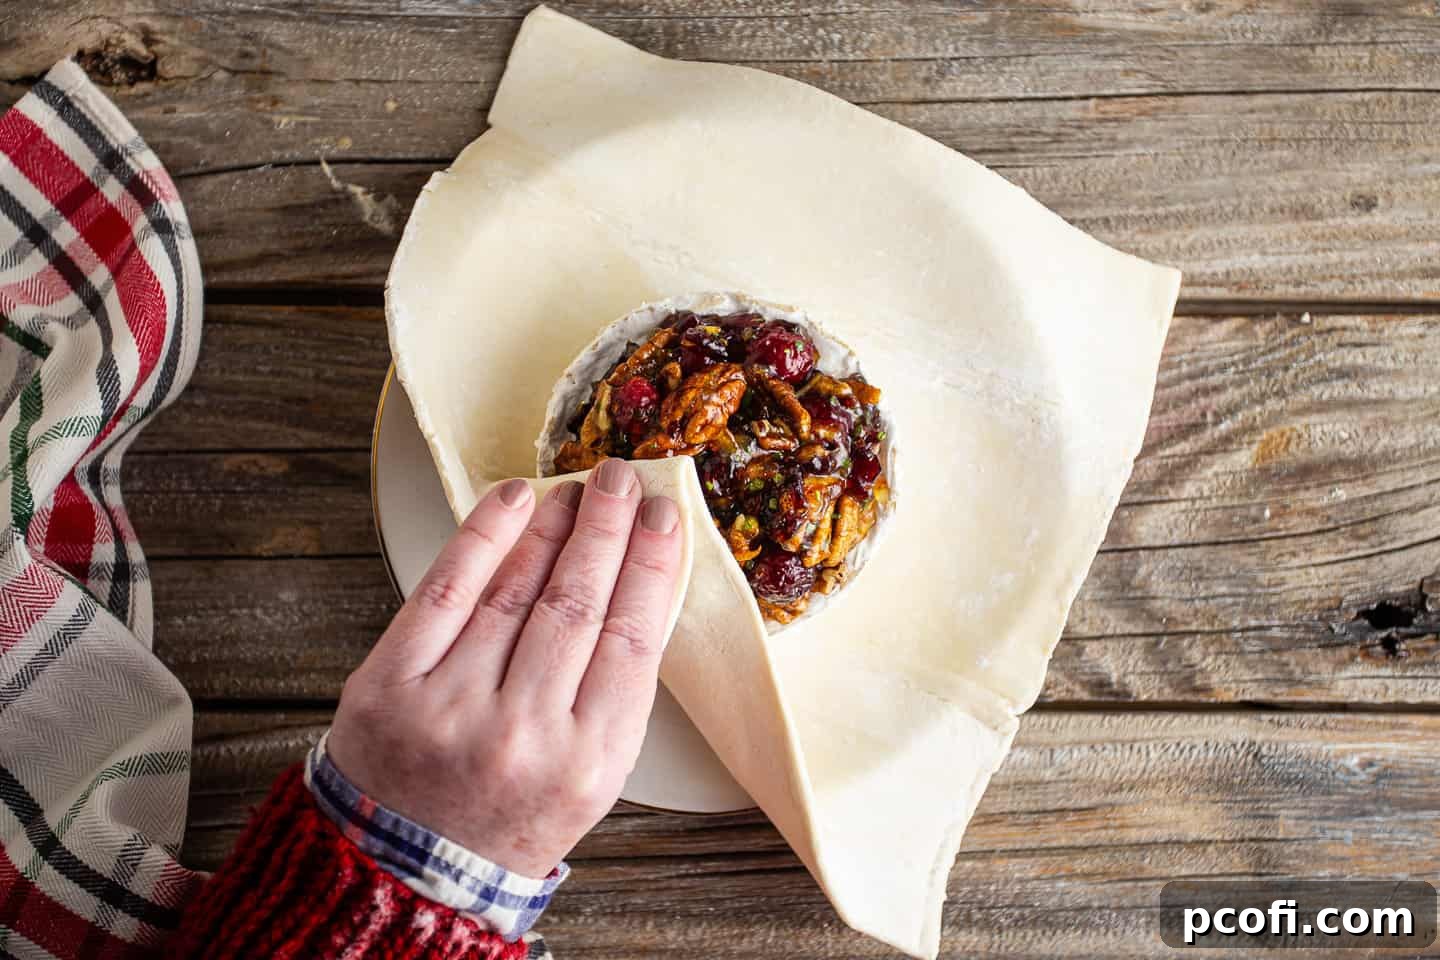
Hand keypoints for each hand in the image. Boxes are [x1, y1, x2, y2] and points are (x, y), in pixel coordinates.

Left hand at [327, 458, 682, 876]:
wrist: (412, 871)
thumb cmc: (514, 814)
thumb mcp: (592, 775)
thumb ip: (616, 690)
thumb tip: (639, 579)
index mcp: (588, 763)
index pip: (632, 638)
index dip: (651, 565)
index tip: (664, 517)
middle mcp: (523, 735)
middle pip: (578, 603)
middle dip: (607, 529)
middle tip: (623, 479)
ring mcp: (451, 709)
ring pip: (516, 591)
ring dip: (553, 527)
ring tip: (576, 490)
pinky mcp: (390, 688)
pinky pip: (444, 592)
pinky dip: (482, 537)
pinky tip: (512, 501)